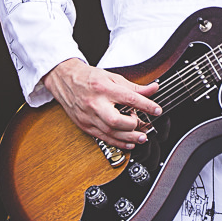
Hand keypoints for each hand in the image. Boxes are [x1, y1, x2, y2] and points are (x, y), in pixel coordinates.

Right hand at [42, 58, 160, 149]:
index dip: (146, 105)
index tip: (157, 110)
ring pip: (109, 133)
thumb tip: (153, 89)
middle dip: (132, 126)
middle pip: (115, 120)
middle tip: (144, 126)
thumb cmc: (89, 78)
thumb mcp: (113, 77)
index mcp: (104, 88)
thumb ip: (134, 86)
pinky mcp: (84, 125)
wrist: (65, 80)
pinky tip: (128, 143)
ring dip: (128, 138)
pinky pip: (102, 138)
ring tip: (141, 137)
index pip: (128, 98)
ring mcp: (88, 116)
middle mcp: (95, 104)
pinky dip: (117, 142)